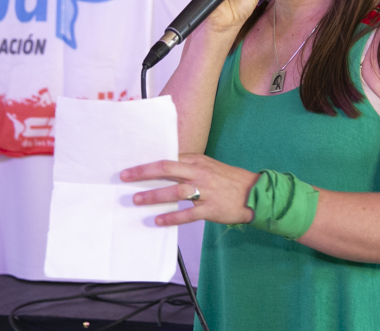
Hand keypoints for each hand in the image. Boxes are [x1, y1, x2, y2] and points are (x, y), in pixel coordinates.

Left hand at [121, 153, 259, 226]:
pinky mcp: (211, 209)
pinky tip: (158, 220)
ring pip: (175, 192)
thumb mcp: (208, 165)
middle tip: (125, 176)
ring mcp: (206, 191)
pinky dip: (172, 217)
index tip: (132, 166)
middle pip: (167, 169)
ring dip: (154, 195)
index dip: (148, 163)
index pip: (169, 159)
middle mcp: (200, 173)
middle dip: (144, 173)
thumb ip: (188, 165)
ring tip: (137, 199)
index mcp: (198, 161)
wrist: (254, 193)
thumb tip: (165, 166)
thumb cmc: (229, 180)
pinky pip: (188, 214)